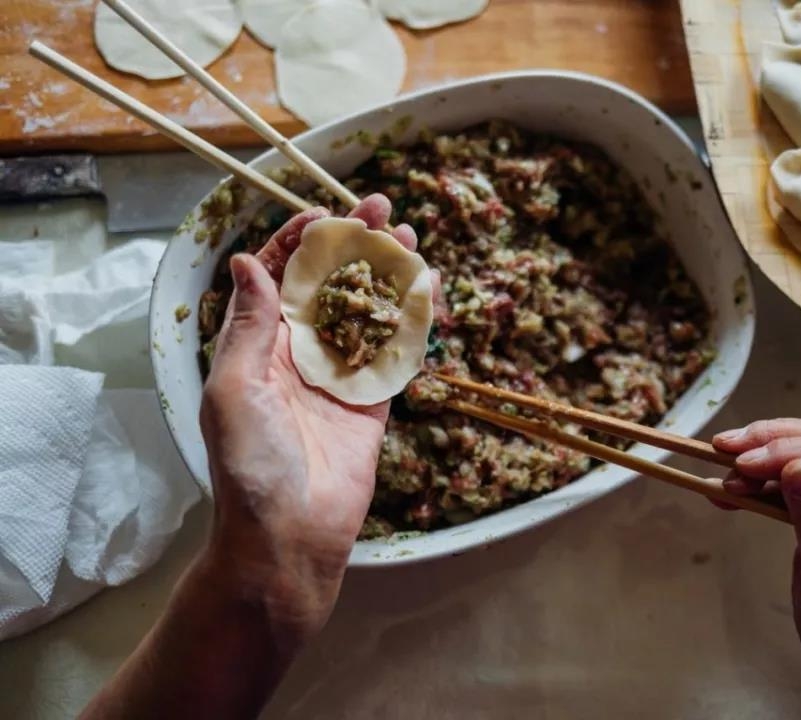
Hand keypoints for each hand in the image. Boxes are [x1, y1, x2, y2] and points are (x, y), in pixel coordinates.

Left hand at [199, 195, 419, 644]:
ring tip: (411, 238)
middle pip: (331, 286)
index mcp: (258, 346)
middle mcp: (300, 354)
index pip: (280, 278)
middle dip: (355, 246)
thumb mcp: (234, 387)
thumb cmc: (249, 465)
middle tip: (383, 209)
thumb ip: (250, 325)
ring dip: (388, 274)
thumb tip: (250, 261)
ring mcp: (340, 377)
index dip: (301, 241)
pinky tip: (428, 291)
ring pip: (368, 312)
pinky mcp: (373, 402)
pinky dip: (412, 321)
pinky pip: (396, 353)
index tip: (326, 214)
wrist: (289, 535)